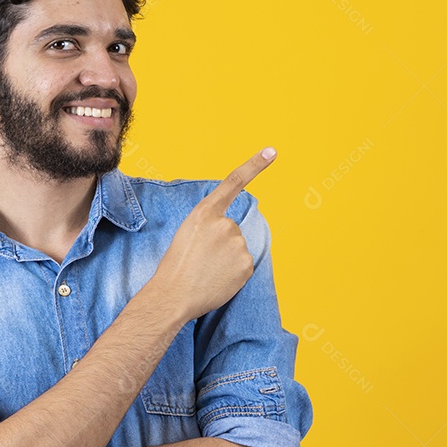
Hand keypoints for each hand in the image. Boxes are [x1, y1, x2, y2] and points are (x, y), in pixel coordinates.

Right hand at [152, 148, 276, 321]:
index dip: (255, 165)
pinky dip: (233, 274)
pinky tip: (217, 280)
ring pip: (238, 248)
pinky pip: (244, 266)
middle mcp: (224, 224)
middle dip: (222, 243)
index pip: (233, 182)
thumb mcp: (187, 233)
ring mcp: (237, 244)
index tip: (272, 151)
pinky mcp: (246, 264)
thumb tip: (232, 235)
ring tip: (207, 271)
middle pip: (232, 229)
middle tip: (202, 260)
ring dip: (227, 259)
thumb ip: (210, 226)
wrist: (173, 295)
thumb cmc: (176, 267)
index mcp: (204, 213)